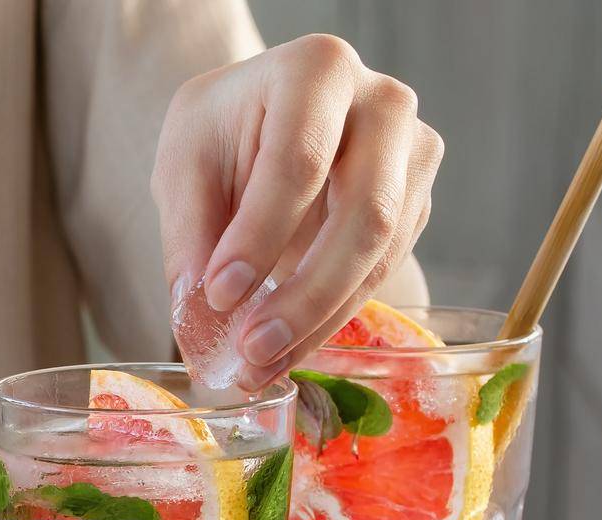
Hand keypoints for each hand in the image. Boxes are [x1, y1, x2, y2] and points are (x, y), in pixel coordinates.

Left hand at [152, 34, 442, 388]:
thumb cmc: (223, 132)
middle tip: (250, 350)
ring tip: (260, 366)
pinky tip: (286, 351)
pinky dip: (330, 319)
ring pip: (381, 252)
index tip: (218, 293)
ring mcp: (412, 154)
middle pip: (364, 212)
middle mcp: (383, 104)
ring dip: (318, 321)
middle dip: (304, 295)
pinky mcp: (417, 203)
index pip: (300, 160)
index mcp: (318, 70)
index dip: (260, 235)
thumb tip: (199, 318)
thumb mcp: (185, 166)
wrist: (263, 122)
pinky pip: (382, 272)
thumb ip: (191, 234)